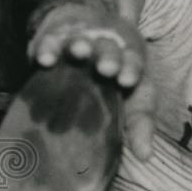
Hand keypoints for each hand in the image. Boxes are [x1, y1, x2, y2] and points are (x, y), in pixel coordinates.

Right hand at [27, 4, 155, 159]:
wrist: (86, 34)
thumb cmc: (114, 79)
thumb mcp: (133, 98)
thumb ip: (139, 124)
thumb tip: (146, 156)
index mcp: (127, 59)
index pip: (133, 62)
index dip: (131, 69)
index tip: (126, 80)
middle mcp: (104, 47)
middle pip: (108, 50)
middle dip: (108, 57)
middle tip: (107, 68)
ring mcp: (78, 39)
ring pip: (80, 41)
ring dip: (80, 46)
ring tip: (79, 51)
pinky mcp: (53, 37)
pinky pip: (49, 42)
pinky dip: (48, 48)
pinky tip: (45, 59)